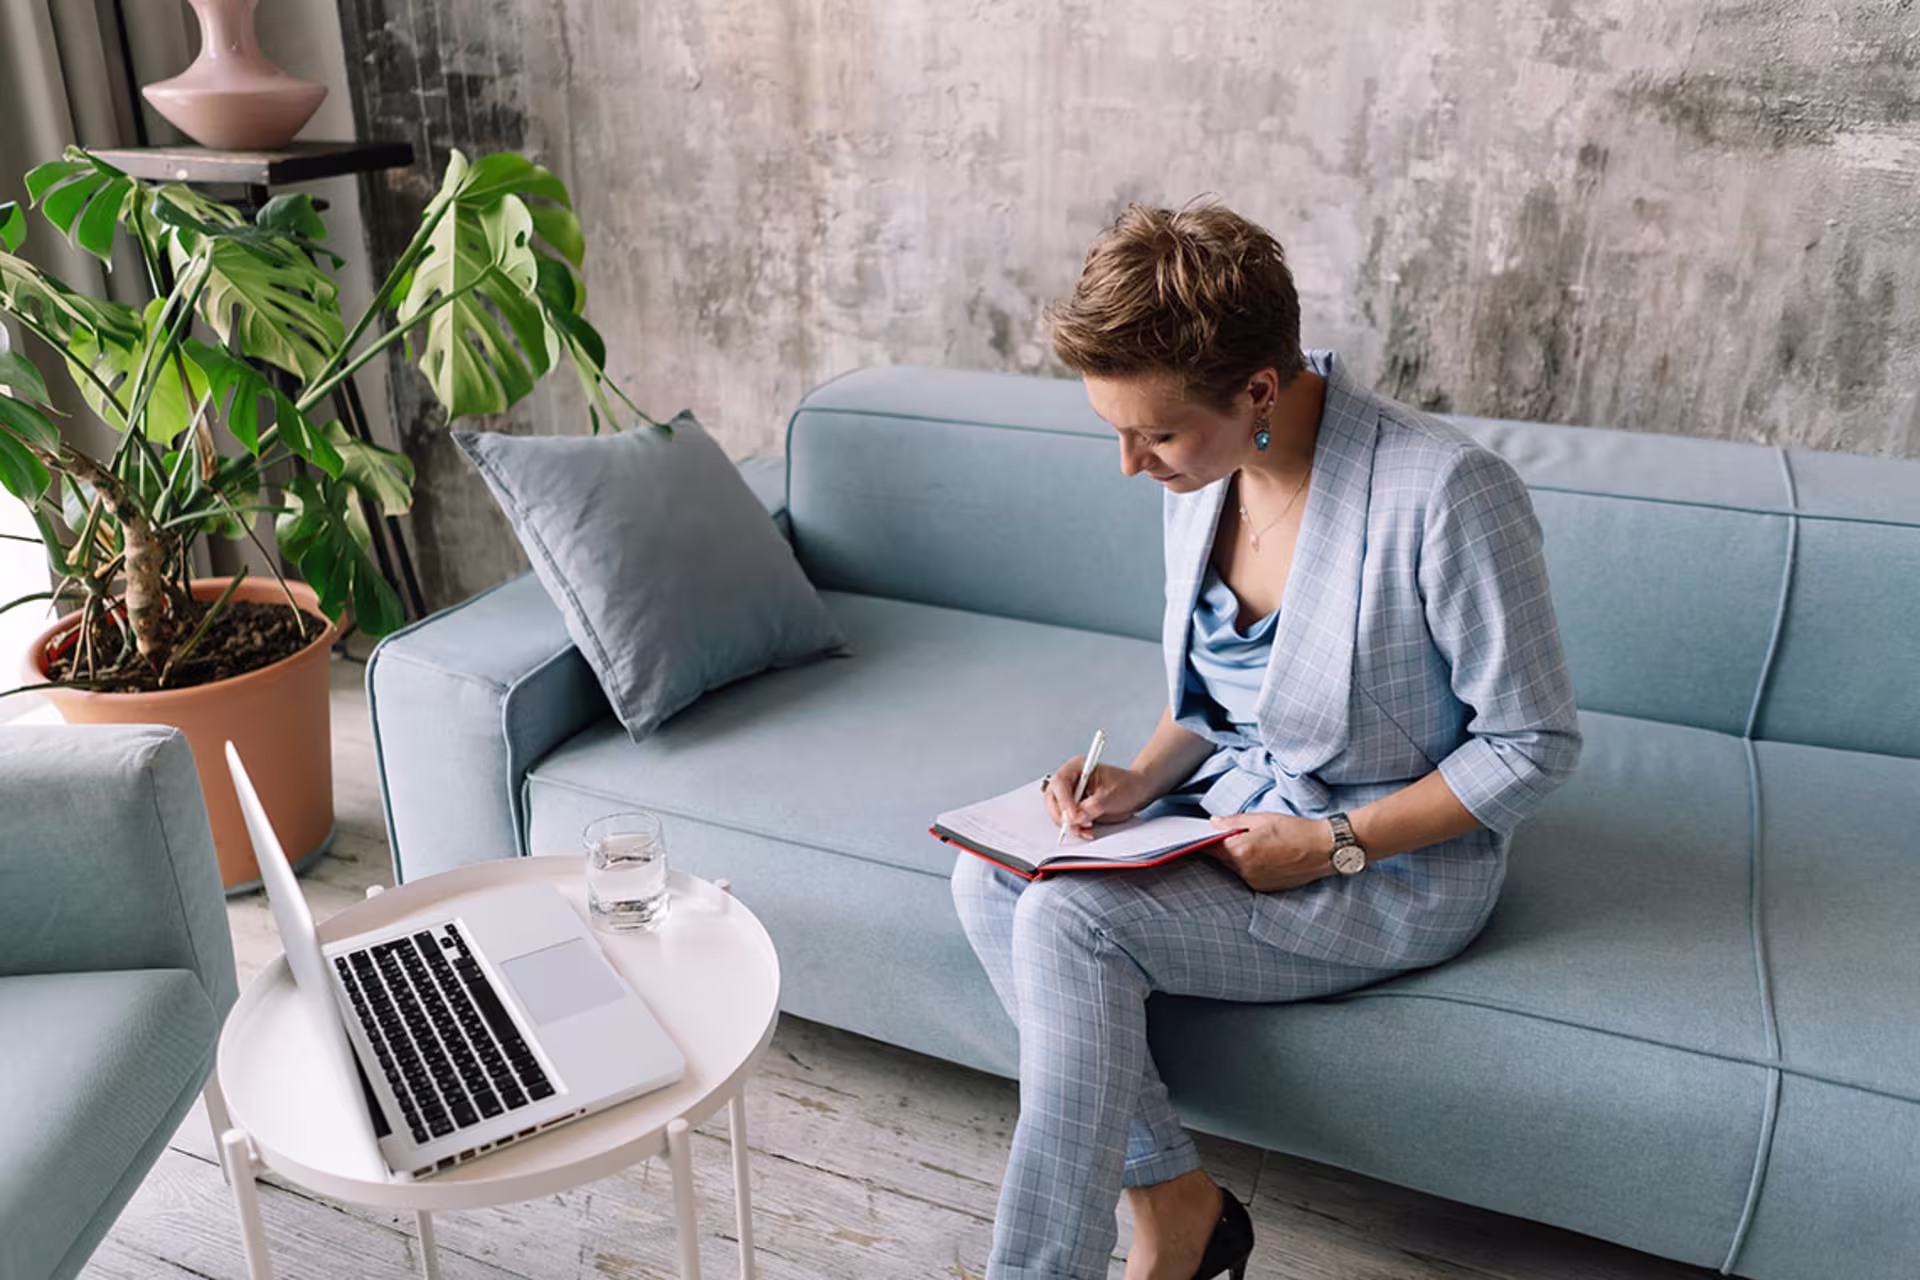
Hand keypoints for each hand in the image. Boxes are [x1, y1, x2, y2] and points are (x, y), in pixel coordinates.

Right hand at [1044, 759, 1156, 840]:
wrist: (1137, 793)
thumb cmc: (1127, 786)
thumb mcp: (1111, 796)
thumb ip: (1091, 807)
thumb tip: (1075, 818)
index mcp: (1078, 767)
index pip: (1060, 782)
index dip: (1064, 800)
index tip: (1073, 815)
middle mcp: (1071, 780)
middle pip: (1053, 798)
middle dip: (1063, 814)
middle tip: (1076, 824)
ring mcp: (1071, 794)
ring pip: (1058, 811)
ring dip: (1069, 823)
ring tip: (1086, 827)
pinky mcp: (1075, 808)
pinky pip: (1067, 820)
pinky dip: (1074, 828)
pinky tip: (1086, 830)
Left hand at [1207, 812, 1336, 891]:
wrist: (1323, 849)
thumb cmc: (1294, 830)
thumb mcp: (1262, 819)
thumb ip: (1233, 822)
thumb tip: (1213, 822)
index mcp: (1240, 850)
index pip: (1210, 847)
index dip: (1203, 840)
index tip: (1197, 835)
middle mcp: (1244, 870)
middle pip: (1222, 859)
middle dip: (1221, 848)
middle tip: (1228, 835)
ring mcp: (1254, 881)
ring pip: (1235, 868)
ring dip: (1236, 858)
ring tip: (1252, 844)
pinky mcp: (1264, 888)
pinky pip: (1248, 876)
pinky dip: (1249, 866)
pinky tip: (1262, 856)